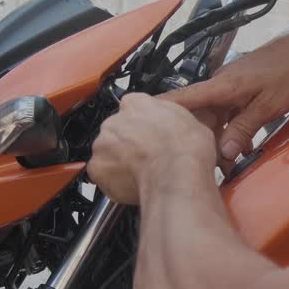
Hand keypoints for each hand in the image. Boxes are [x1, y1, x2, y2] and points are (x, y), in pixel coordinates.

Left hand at [87, 94, 215, 203]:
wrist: (177, 175)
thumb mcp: (191, 122)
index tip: (148, 136)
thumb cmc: (186, 151)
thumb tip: (179, 127)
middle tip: (146, 158)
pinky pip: (102, 176)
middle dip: (128, 145)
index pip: (132, 108)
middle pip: (116, 131)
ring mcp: (102, 144)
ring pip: (107, 153)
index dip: (142, 126)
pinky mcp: (97, 168)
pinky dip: (114, 182)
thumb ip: (173, 120)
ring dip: (119, 163)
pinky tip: (133, 185)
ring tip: (142, 174)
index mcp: (137, 103)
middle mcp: (114, 120)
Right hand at [161, 34, 288, 163]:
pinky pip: (226, 114)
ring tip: (229, 162)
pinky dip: (231, 130)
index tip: (138, 122)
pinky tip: (243, 146)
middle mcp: (221, 85)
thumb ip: (244, 128)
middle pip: (197, 116)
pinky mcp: (239, 92)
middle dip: (200, 141)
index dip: (159, 111)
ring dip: (219, 139)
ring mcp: (229, 88)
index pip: (182, 99)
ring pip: (213, 118)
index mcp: (222, 85)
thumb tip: (224, 152)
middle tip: (211, 166)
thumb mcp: (268, 106)